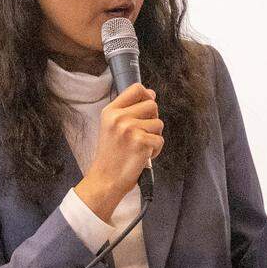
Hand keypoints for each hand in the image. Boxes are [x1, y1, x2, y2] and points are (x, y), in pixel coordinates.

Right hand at [74, 83, 163, 221]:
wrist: (106, 179)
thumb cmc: (111, 155)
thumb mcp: (111, 126)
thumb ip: (128, 110)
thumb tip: (151, 94)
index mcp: (110, 111)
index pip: (136, 88)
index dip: (147, 95)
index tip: (146, 109)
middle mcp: (119, 117)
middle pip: (152, 105)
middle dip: (152, 119)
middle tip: (141, 134)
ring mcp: (130, 129)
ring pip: (159, 123)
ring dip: (154, 137)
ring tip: (140, 147)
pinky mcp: (141, 142)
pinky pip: (160, 140)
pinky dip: (155, 150)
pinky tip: (142, 156)